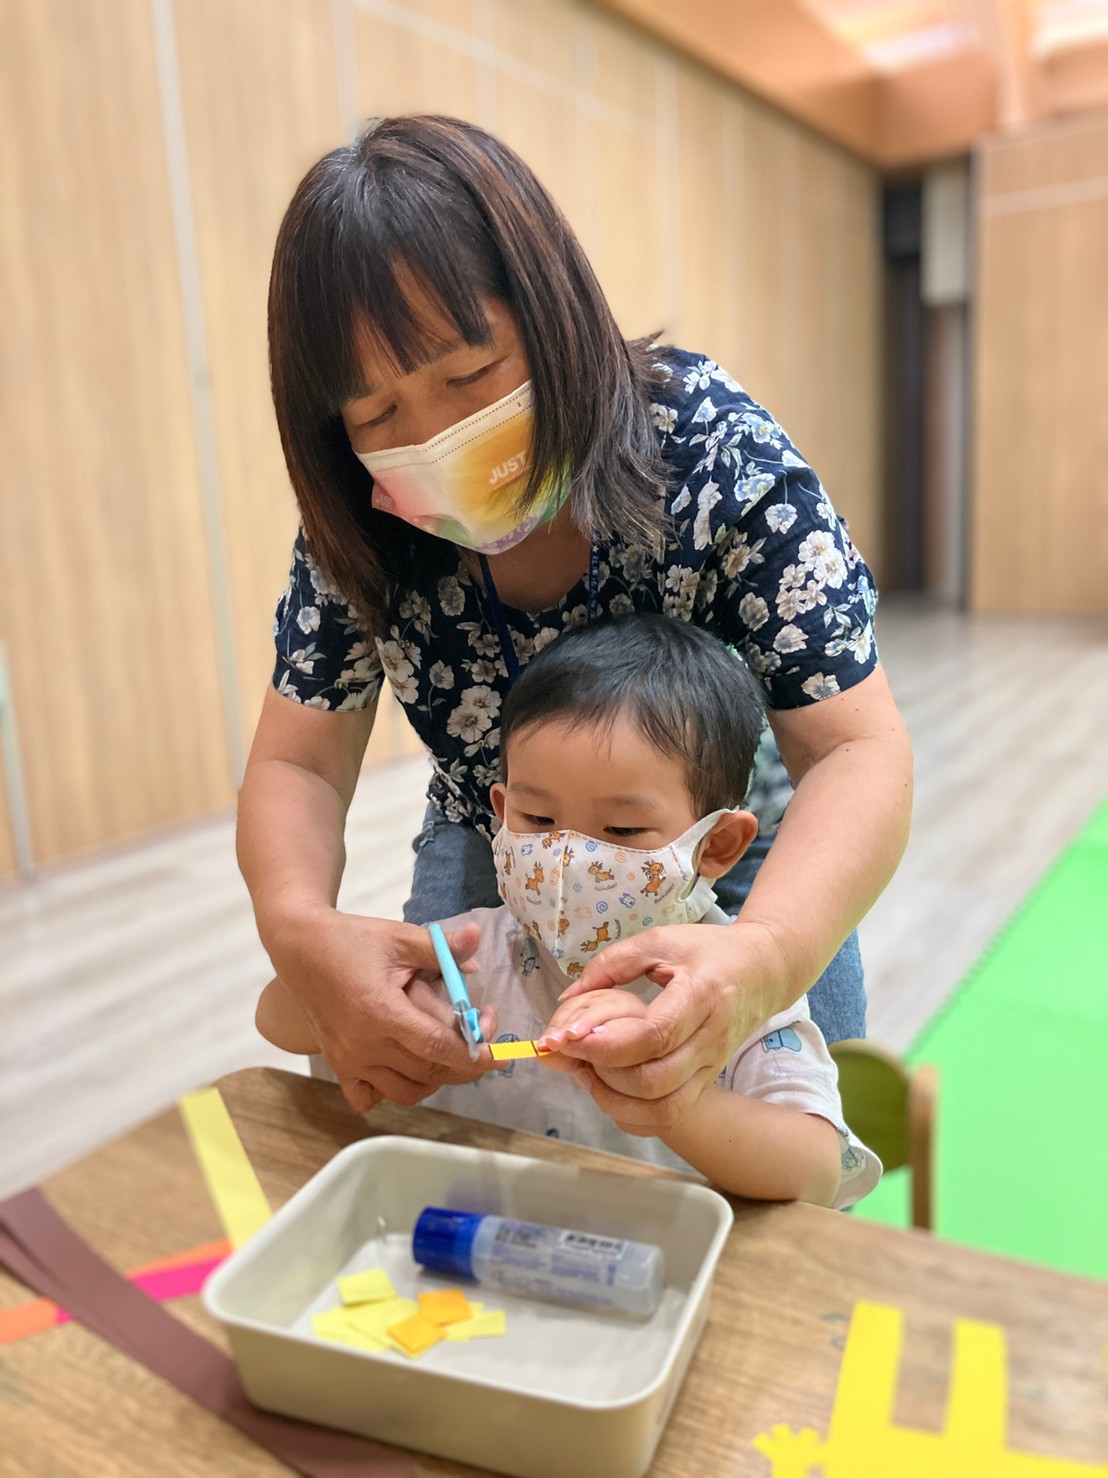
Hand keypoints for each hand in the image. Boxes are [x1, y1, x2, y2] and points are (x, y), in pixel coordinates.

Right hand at [268, 910, 497, 1112]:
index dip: (473, 1054)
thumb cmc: (352, 940)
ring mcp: (348, 1060)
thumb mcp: (399, 937)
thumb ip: (442, 948)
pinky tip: (406, 1067)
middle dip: (463, 1060)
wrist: (300, 948)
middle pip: (427, 1070)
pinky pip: (369, 1097)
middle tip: (478, 1035)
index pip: (437, 1047)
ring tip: (448, 1053)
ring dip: (434, 1079)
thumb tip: (478, 943)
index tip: (497, 1053)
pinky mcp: (337, 1065)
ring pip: (405, 1091)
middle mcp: (363, 1044)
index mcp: (381, 1012)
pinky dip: (392, 1091)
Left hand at [552, 921, 786, 1133]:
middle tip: (573, 1053)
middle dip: (604, 1074)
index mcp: (702, 996)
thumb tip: (568, 996)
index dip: (609, 1043)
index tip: (573, 1036)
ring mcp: (712, 1066)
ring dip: (616, 1100)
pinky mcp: (707, 1081)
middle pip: (655, 1080)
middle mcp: (711, 1038)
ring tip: (588, 1073)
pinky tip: (611, 1092)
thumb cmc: (710, 951)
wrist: (765, 970)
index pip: (655, 1035)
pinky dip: (635, 1115)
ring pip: (664, 1108)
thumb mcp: (661, 941)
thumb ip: (612, 964)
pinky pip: (671, 1114)